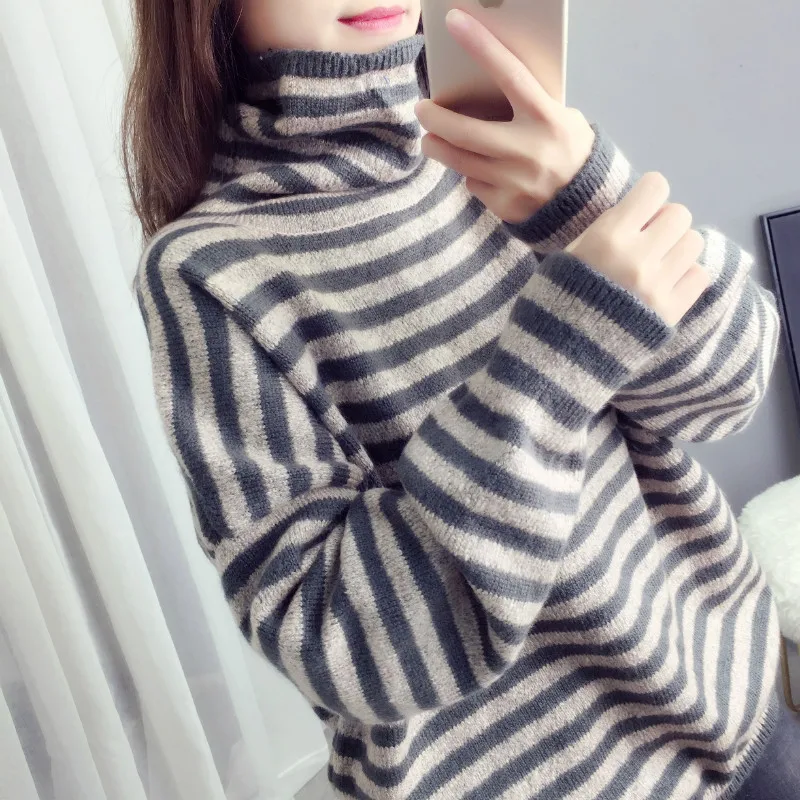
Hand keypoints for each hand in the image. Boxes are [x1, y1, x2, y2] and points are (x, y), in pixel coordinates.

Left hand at [415, 8, 595, 223]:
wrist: (588, 206)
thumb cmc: (570, 151)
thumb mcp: (563, 120)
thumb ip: (530, 106)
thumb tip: (486, 89)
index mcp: (546, 118)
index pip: (509, 73)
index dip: (481, 45)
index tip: (455, 22)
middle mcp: (528, 149)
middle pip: (465, 131)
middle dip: (435, 119)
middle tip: (422, 110)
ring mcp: (515, 180)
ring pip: (459, 161)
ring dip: (437, 147)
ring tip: (430, 140)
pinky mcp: (505, 204)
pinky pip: (474, 185)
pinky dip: (470, 175)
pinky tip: (476, 171)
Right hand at [567, 172, 710, 325]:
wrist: (559, 353)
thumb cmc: (556, 299)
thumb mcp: (569, 254)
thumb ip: (606, 229)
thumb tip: (642, 212)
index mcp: (608, 237)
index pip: (655, 188)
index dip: (648, 195)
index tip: (640, 210)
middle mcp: (637, 257)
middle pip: (679, 214)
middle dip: (663, 224)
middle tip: (647, 241)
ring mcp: (658, 286)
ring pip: (693, 242)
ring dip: (676, 248)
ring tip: (656, 265)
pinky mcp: (671, 312)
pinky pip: (699, 275)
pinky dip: (684, 276)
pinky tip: (663, 285)